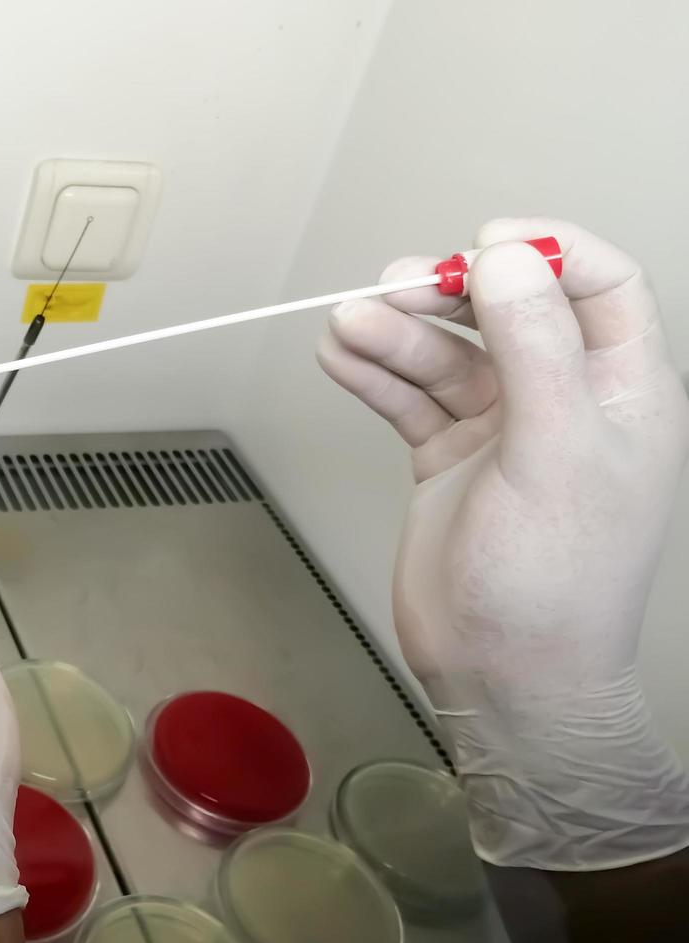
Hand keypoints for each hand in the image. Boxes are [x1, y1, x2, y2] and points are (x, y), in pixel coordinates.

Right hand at [318, 218, 688, 869]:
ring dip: (395, 333)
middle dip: (448, 292)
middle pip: (506, 311)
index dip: (546, 253)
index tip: (483, 246)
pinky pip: (410, 397)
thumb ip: (535, 348)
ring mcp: (502, 430)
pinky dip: (374, 374)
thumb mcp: (556, 452)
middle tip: (395, 287)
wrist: (504, 676)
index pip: (600, 287)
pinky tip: (342, 358)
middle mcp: (563, 401)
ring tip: (348, 326)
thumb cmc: (556, 585)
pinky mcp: (449, 458)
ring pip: (447, 354)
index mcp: (621, 392)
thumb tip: (511, 261)